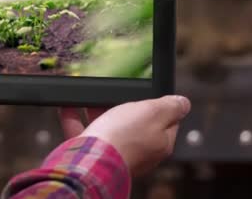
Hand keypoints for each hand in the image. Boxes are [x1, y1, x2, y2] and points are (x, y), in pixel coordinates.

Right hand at [59, 95, 190, 176]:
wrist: (90, 160)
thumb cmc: (124, 138)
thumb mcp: (154, 112)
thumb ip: (171, 107)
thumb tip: (183, 103)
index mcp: (159, 143)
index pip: (166, 121)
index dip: (158, 105)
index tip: (149, 93)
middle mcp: (138, 152)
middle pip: (135, 124)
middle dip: (124, 106)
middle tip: (118, 91)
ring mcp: (114, 153)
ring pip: (107, 127)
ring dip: (97, 110)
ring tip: (90, 95)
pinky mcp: (91, 154)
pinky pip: (82, 133)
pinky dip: (74, 118)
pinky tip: (67, 106)